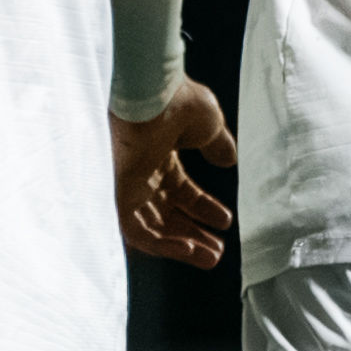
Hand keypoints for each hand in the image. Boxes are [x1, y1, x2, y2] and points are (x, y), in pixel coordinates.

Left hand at [112, 78, 236, 266]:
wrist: (154, 92)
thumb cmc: (178, 100)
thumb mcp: (209, 125)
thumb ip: (218, 145)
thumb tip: (229, 161)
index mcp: (163, 157)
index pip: (183, 193)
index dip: (204, 210)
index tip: (225, 222)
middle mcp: (146, 173)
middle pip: (168, 216)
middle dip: (194, 236)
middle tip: (216, 253)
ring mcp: (132, 184)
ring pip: (153, 228)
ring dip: (181, 246)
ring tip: (208, 258)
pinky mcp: (122, 192)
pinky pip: (136, 230)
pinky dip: (160, 244)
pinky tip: (186, 250)